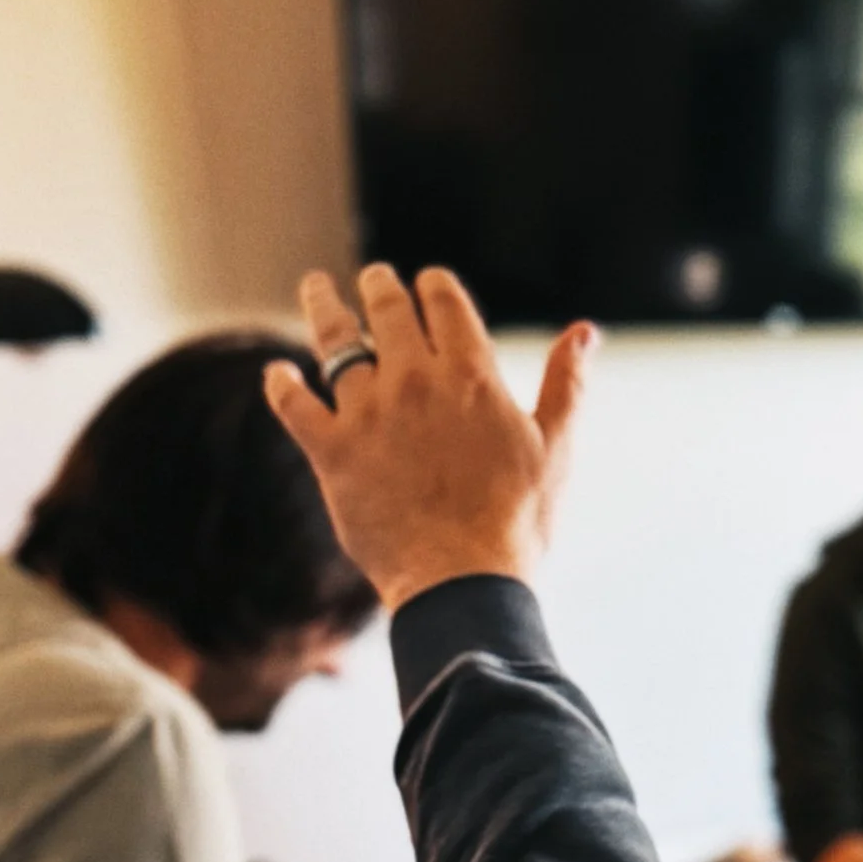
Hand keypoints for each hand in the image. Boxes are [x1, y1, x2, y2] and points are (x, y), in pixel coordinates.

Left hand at [265, 264, 596, 609]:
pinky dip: (282, 383)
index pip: (444, 302)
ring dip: (324, 306)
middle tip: (374, 278)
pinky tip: (277, 372)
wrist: (463, 583)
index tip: (427, 282)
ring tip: (316, 288)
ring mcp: (367, 413)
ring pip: (335, 340)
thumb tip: (585, 331)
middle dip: (380, 285)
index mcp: (471, 375)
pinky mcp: (331, 452)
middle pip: (387, 308)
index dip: (434, 285)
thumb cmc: (518, 523)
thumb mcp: (555, 448)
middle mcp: (414, 380)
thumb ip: (567, 383)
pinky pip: (294, 404)